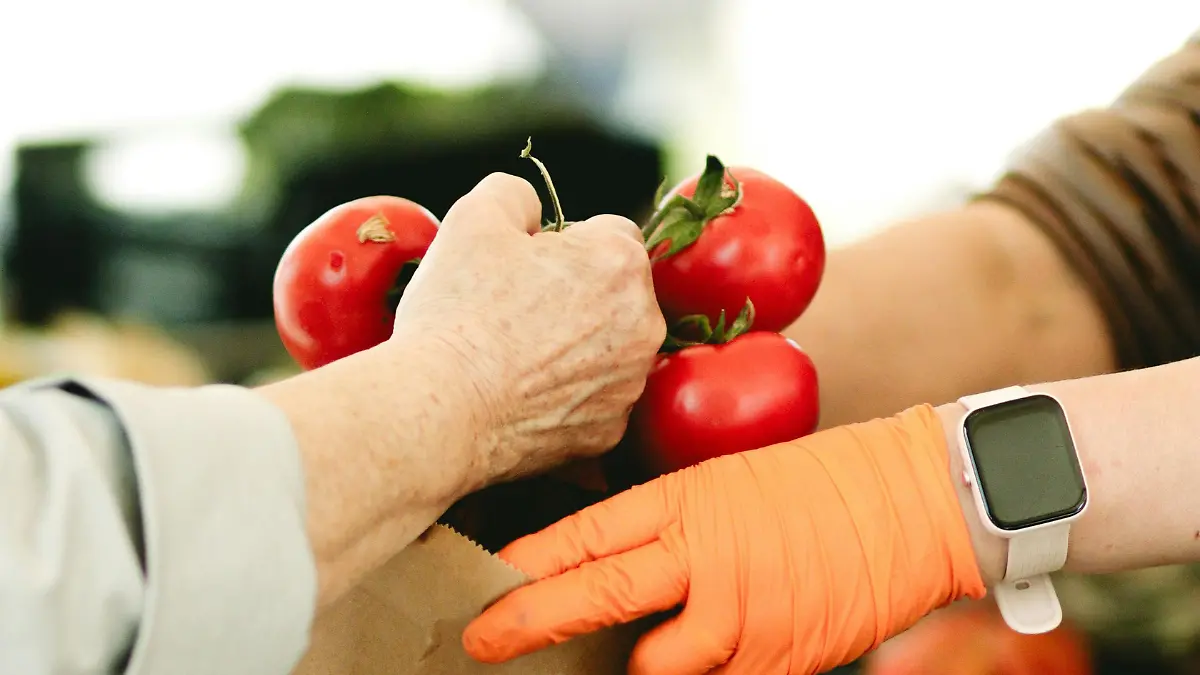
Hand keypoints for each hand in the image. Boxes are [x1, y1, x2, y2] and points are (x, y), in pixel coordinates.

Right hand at [389, 172, 665, 487]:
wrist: (442, 411)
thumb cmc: (459, 311)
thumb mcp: (474, 217)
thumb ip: (516, 193)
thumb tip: (532, 210)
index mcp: (620, 262)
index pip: (610, 233)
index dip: (564, 245)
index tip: (526, 267)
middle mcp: (644, 324)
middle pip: (616, 293)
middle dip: (577, 294)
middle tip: (514, 310)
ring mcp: (630, 383)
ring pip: (608, 349)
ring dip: (576, 346)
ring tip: (514, 355)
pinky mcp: (610, 432)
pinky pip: (593, 400)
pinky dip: (566, 397)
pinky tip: (521, 395)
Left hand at [461, 405, 986, 673]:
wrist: (913, 502)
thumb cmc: (822, 486)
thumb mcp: (733, 484)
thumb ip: (674, 529)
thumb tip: (618, 567)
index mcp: (687, 501)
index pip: (586, 534)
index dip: (529, 564)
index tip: (489, 584)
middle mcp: (703, 557)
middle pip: (595, 596)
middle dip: (530, 623)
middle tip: (484, 641)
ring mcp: (740, 615)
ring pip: (652, 665)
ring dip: (638, 666)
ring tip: (647, 651)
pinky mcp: (776, 660)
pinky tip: (715, 656)